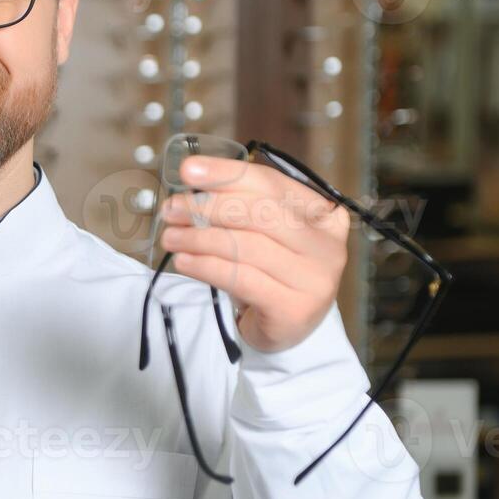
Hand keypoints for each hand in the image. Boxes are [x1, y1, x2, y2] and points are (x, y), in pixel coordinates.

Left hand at [160, 155, 348, 353]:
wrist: (287, 329)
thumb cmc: (272, 272)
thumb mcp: (263, 235)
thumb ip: (239, 207)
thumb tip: (192, 184)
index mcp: (323, 215)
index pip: (271, 183)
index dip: (226, 173)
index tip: (188, 170)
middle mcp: (327, 245)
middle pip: (260, 213)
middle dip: (209, 207)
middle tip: (172, 209)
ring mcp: (315, 279)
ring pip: (246, 246)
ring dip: (200, 238)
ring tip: (171, 237)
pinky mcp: (294, 308)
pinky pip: (241, 278)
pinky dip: (205, 266)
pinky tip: (184, 261)